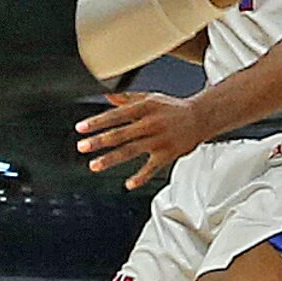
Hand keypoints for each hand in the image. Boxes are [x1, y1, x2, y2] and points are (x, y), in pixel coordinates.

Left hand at [75, 91, 208, 189]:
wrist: (200, 117)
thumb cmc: (172, 108)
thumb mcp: (149, 98)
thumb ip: (127, 98)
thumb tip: (106, 96)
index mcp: (144, 108)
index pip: (116, 114)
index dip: (97, 121)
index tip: (81, 128)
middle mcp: (150, 123)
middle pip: (121, 133)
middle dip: (100, 141)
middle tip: (82, 146)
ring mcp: (159, 140)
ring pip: (132, 150)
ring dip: (111, 159)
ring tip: (94, 165)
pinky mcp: (168, 154)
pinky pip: (152, 167)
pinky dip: (141, 177)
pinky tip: (129, 184)